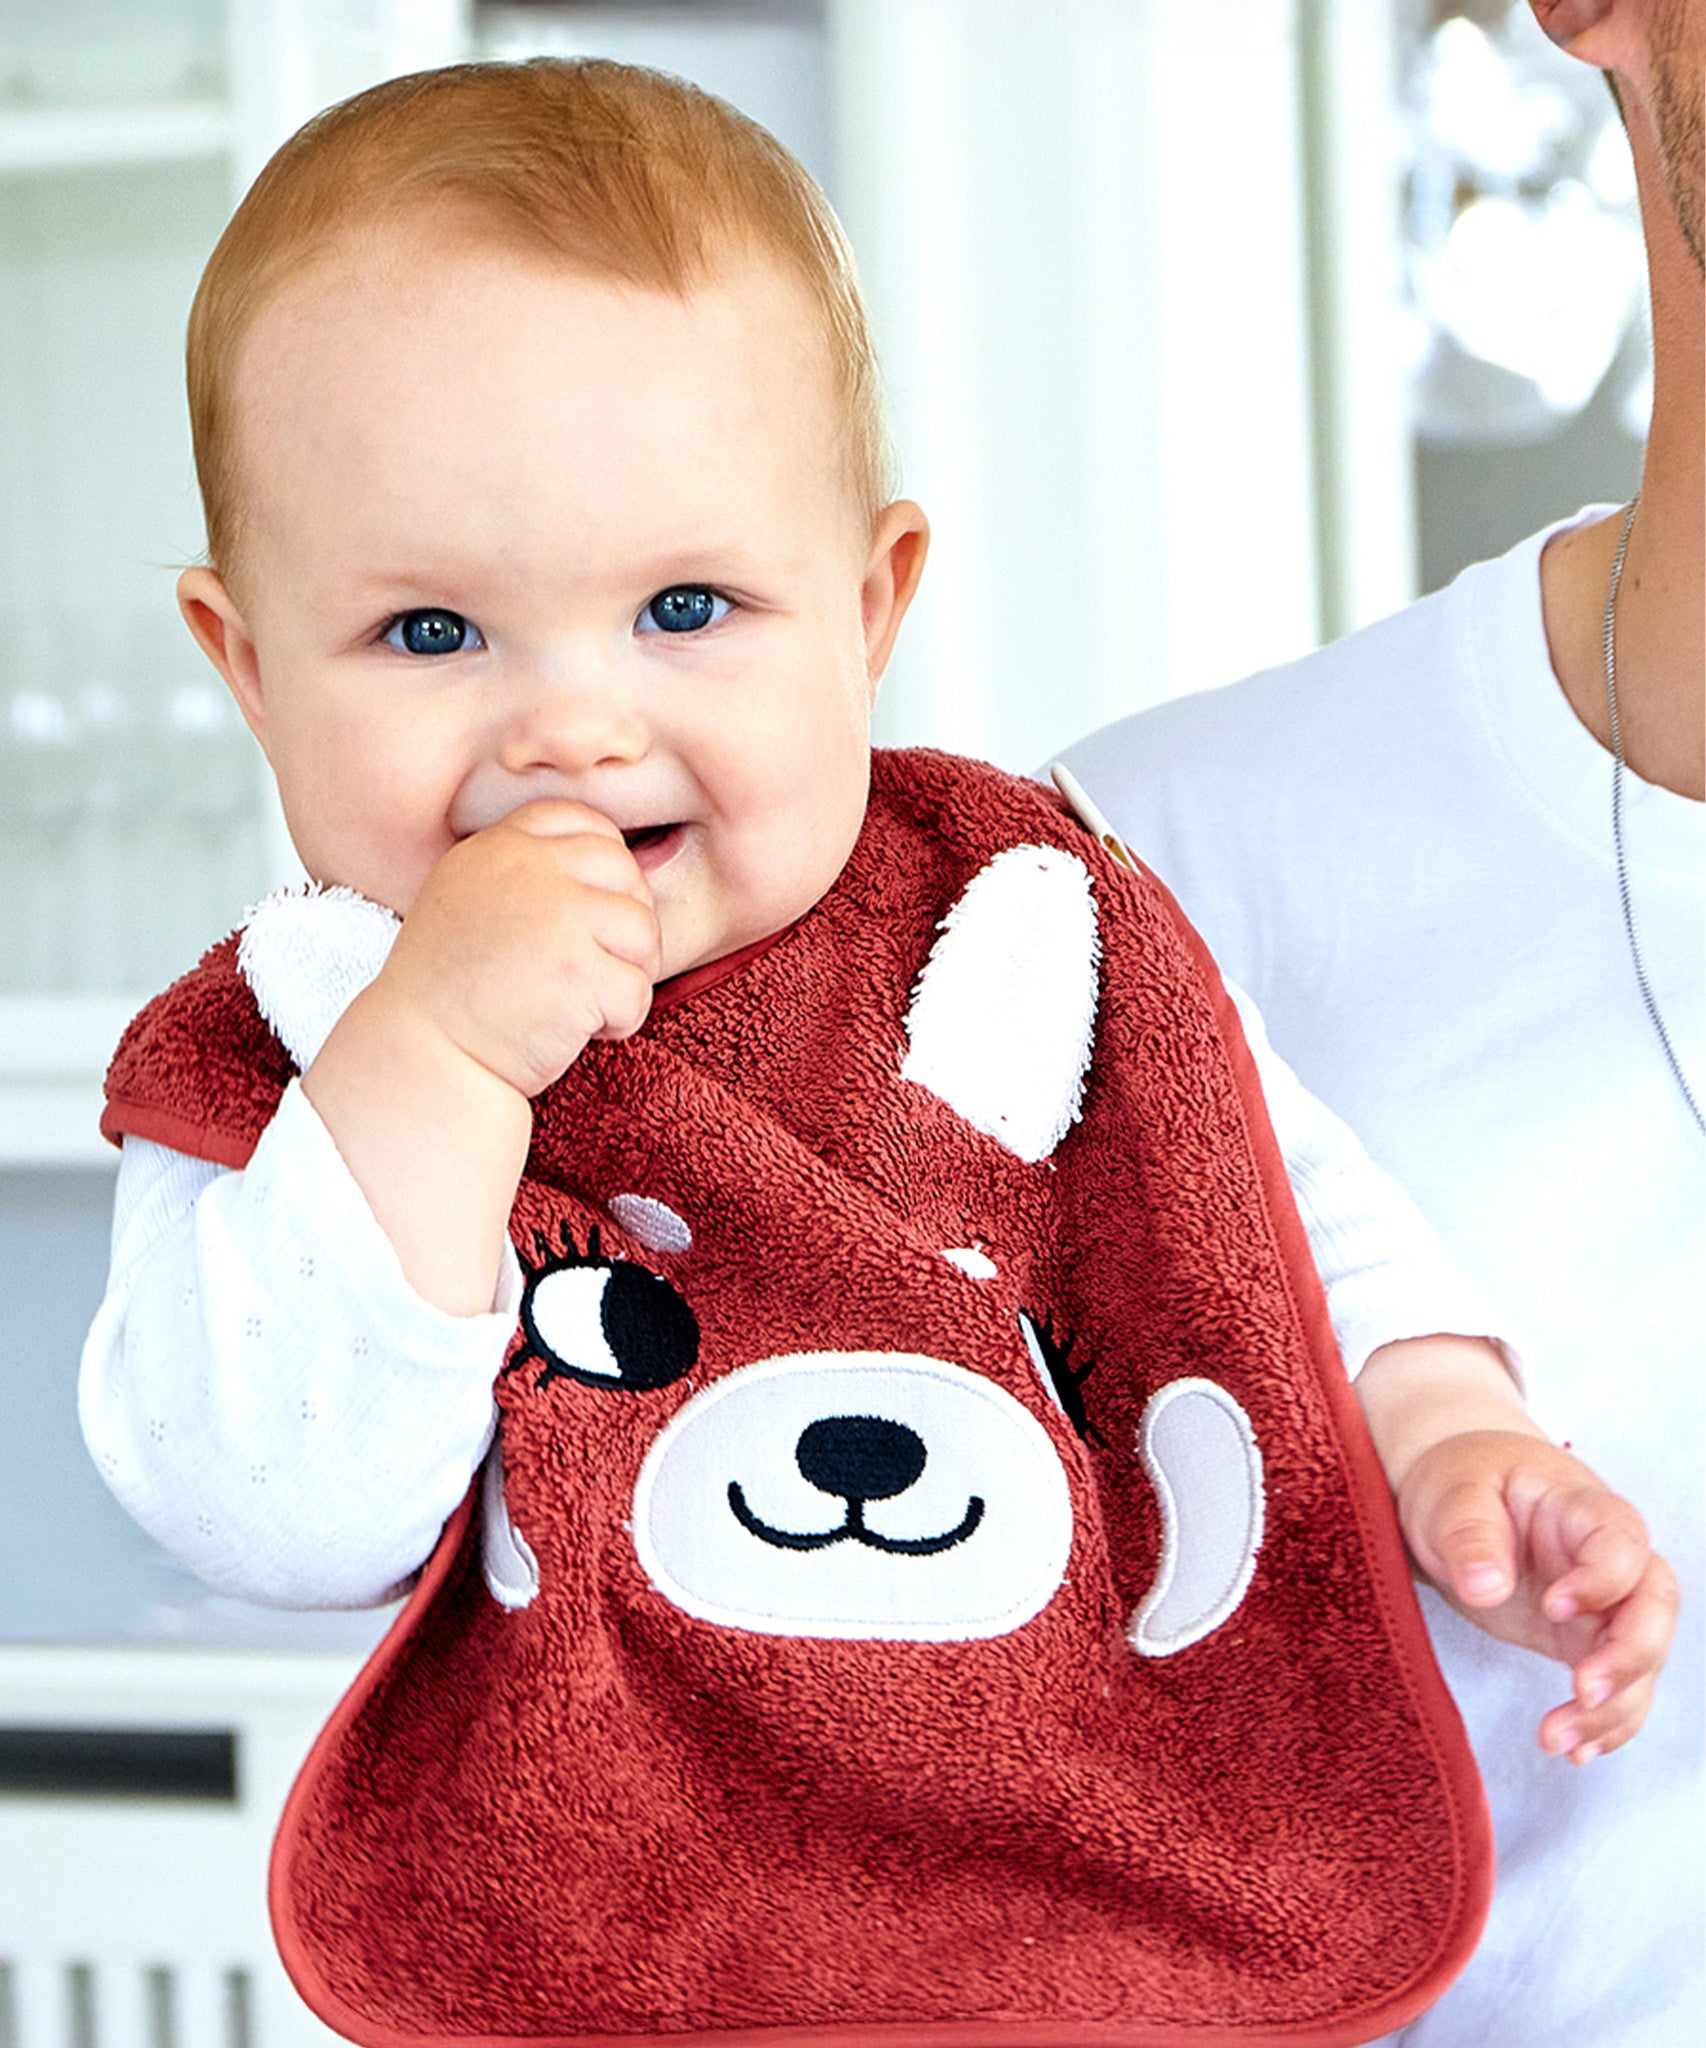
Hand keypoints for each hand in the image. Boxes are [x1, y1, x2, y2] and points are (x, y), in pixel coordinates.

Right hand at [380, 798, 661, 1097]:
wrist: (422, 1058)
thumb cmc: (451, 992)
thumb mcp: (467, 899)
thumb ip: (524, 870)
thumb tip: (615, 864)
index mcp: (499, 847)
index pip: (585, 821)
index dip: (608, 865)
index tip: (590, 914)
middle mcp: (527, 869)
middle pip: (627, 871)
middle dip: (626, 924)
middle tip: (594, 967)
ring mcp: (556, 917)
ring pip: (643, 930)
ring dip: (626, 974)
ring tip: (583, 1002)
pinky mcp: (578, 972)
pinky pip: (639, 990)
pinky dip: (621, 1021)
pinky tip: (578, 1031)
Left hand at [1397, 1430, 1679, 1764]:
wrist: (1459, 1501)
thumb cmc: (1461, 1483)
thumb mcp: (1451, 1495)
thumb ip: (1469, 1534)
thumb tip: (1486, 1586)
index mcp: (1580, 1508)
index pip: (1621, 1543)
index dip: (1602, 1580)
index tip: (1553, 1608)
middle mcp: (1609, 1558)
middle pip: (1654, 1606)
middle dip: (1630, 1657)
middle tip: (1583, 1691)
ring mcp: (1604, 1604)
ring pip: (1642, 1658)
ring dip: (1611, 1708)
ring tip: (1556, 1740)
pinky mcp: (1585, 1640)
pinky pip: (1617, 1687)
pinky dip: (1604, 1724)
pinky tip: (1573, 1751)